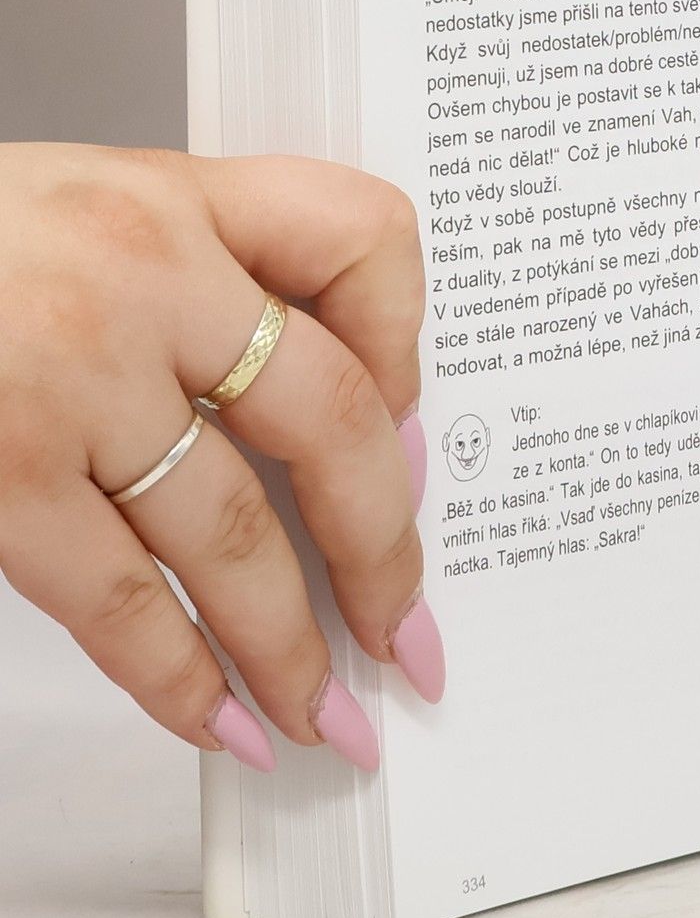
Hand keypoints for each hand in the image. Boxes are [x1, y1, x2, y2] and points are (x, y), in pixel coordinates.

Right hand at [0, 144, 439, 773]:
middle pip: (331, 420)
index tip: (413, 430)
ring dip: (290, 647)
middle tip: (407, 632)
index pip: (362, 239)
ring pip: (235, 535)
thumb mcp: (74, 214)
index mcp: (170, 194)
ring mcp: (67, 376)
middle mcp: (138, 272)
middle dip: (385, 550)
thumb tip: (324, 431)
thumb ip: (191, 289)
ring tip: (326, 713)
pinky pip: (118, 599)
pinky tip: (218, 723)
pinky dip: (178, 677)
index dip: (408, 345)